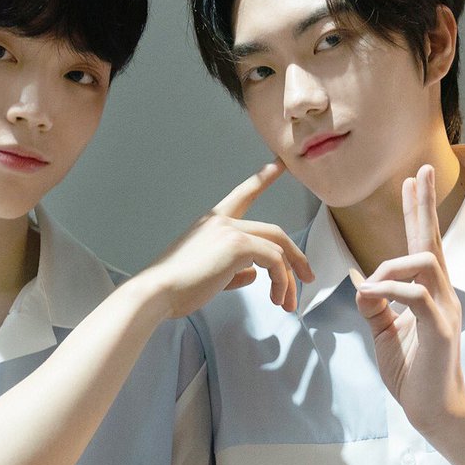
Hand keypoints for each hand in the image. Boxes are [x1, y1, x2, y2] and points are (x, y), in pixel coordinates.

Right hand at [136, 160, 313, 319]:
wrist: (158, 291)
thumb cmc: (176, 287)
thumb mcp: (208, 274)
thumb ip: (234, 270)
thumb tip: (254, 274)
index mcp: (212, 222)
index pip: (243, 194)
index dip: (263, 178)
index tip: (279, 163)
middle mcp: (222, 220)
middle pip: (274, 231)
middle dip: (296, 256)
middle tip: (307, 278)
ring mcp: (231, 230)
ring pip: (278, 247)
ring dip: (289, 277)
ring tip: (287, 302)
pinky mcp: (238, 245)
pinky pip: (274, 260)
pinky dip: (281, 281)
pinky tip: (274, 297)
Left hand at [352, 165, 464, 434]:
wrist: (432, 410)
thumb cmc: (412, 371)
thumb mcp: (385, 331)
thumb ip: (375, 304)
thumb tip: (361, 282)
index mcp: (430, 292)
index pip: (423, 244)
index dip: (418, 212)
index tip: (411, 181)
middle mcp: (443, 294)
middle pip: (432, 241)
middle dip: (423, 206)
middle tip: (419, 172)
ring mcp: (445, 310)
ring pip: (423, 263)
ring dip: (390, 266)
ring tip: (371, 286)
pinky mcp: (441, 330)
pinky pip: (417, 296)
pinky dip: (391, 291)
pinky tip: (373, 297)